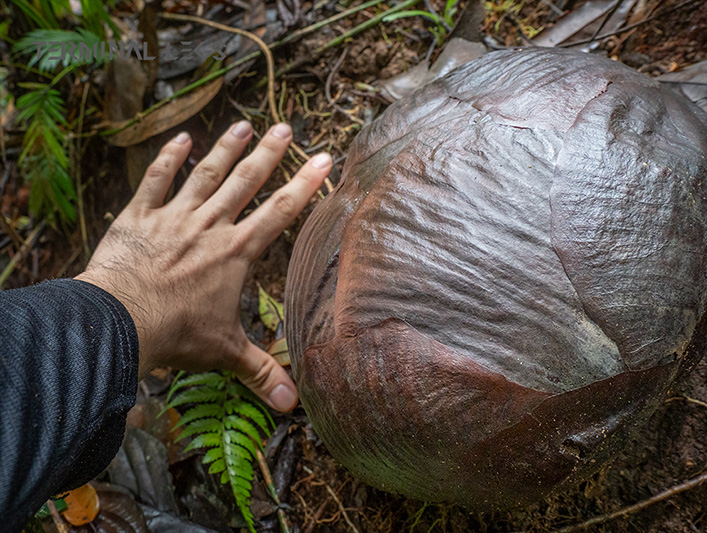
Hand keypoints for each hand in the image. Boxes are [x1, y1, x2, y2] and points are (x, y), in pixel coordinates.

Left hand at [75, 122, 330, 411]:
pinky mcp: (138, 216)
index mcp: (236, 252)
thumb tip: (294, 406)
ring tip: (244, 124)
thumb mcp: (225, 352)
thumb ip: (261, 372)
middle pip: (246, 182)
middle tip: (287, 128)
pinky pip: (155, 180)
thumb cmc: (176, 334)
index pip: (280, 212)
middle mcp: (210, 226)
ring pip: (205, 174)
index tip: (323, 159)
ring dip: (226, 148)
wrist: (119, 321)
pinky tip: (181, 138)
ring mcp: (173, 217)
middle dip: (269, 155)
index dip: (305, 185)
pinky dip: (167, 158)